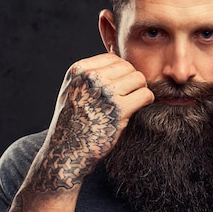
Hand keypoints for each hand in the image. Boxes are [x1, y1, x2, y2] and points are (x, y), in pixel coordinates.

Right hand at [25, 53, 153, 193]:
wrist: (65, 153)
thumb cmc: (71, 124)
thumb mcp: (71, 91)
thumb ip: (89, 76)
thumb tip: (120, 65)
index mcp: (78, 71)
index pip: (112, 58)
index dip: (121, 71)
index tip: (121, 85)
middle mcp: (91, 78)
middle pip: (128, 67)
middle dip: (132, 80)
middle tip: (130, 96)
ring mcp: (105, 93)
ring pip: (138, 79)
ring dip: (140, 90)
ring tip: (134, 102)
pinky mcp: (118, 110)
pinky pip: (145, 95)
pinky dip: (147, 101)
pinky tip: (139, 109)